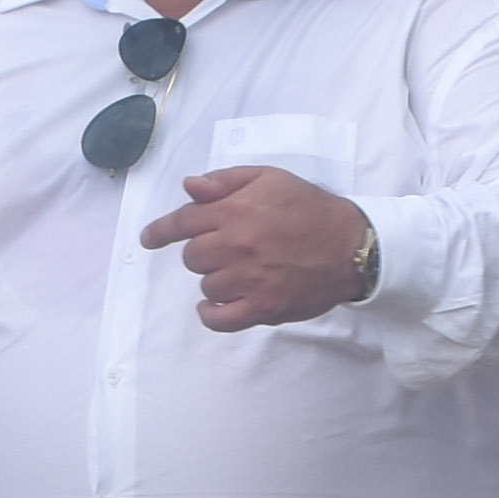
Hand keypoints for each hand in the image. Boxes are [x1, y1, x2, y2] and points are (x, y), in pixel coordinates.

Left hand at [141, 165, 375, 332]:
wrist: (351, 246)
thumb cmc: (310, 208)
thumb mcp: (270, 179)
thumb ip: (227, 181)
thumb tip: (189, 187)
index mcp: (236, 210)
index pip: (183, 221)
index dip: (161, 231)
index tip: (148, 239)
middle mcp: (237, 244)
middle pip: (193, 256)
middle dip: (202, 253)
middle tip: (225, 250)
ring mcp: (249, 278)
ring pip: (207, 285)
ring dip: (215, 280)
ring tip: (237, 273)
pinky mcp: (262, 307)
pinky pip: (220, 318)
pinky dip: (211, 314)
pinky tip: (213, 306)